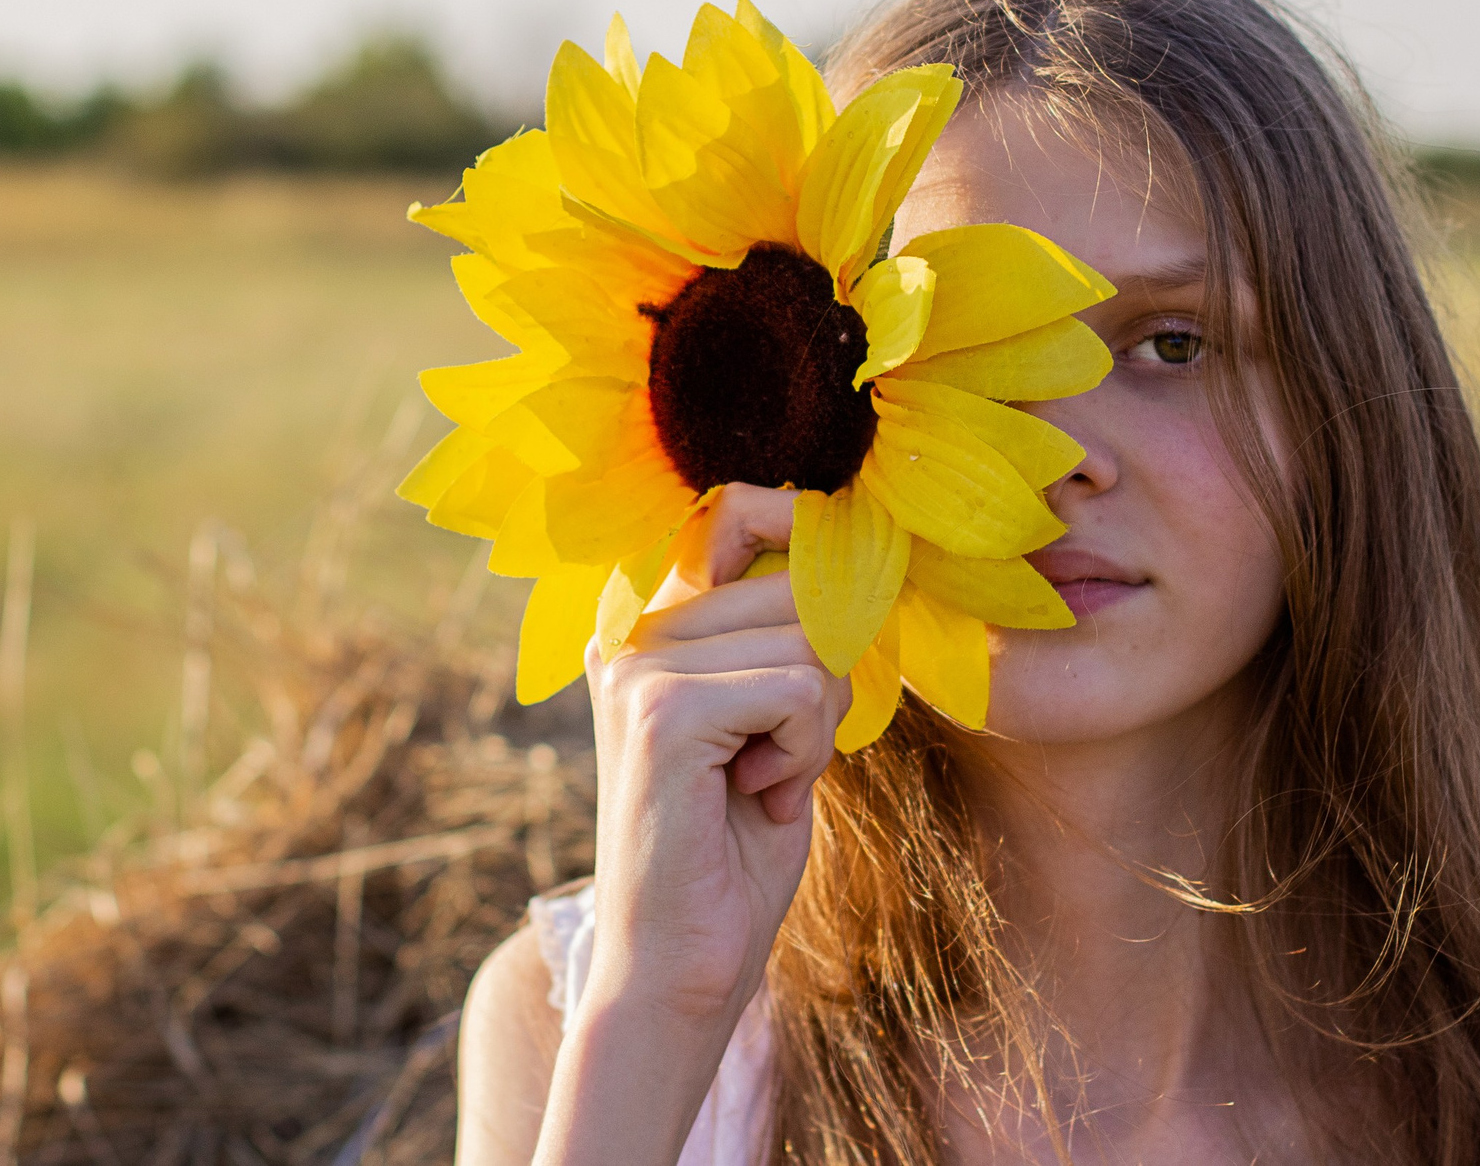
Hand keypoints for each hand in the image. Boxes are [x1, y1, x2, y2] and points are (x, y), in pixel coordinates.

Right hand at [579, 482, 851, 1028]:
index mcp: (646, 619)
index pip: (740, 511)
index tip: (833, 612)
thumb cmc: (736, 846)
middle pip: (800, 585)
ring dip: (816, 726)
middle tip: (776, 757)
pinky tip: (753, 797)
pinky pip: (800, 691)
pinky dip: (804, 753)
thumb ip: (788, 634)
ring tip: (758, 782)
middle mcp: (629, 627)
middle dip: (823, 676)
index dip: (808, 538)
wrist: (682, 967)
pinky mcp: (661, 711)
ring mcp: (637, 664)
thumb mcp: (772, 717)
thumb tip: (850, 546)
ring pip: (810, 640)